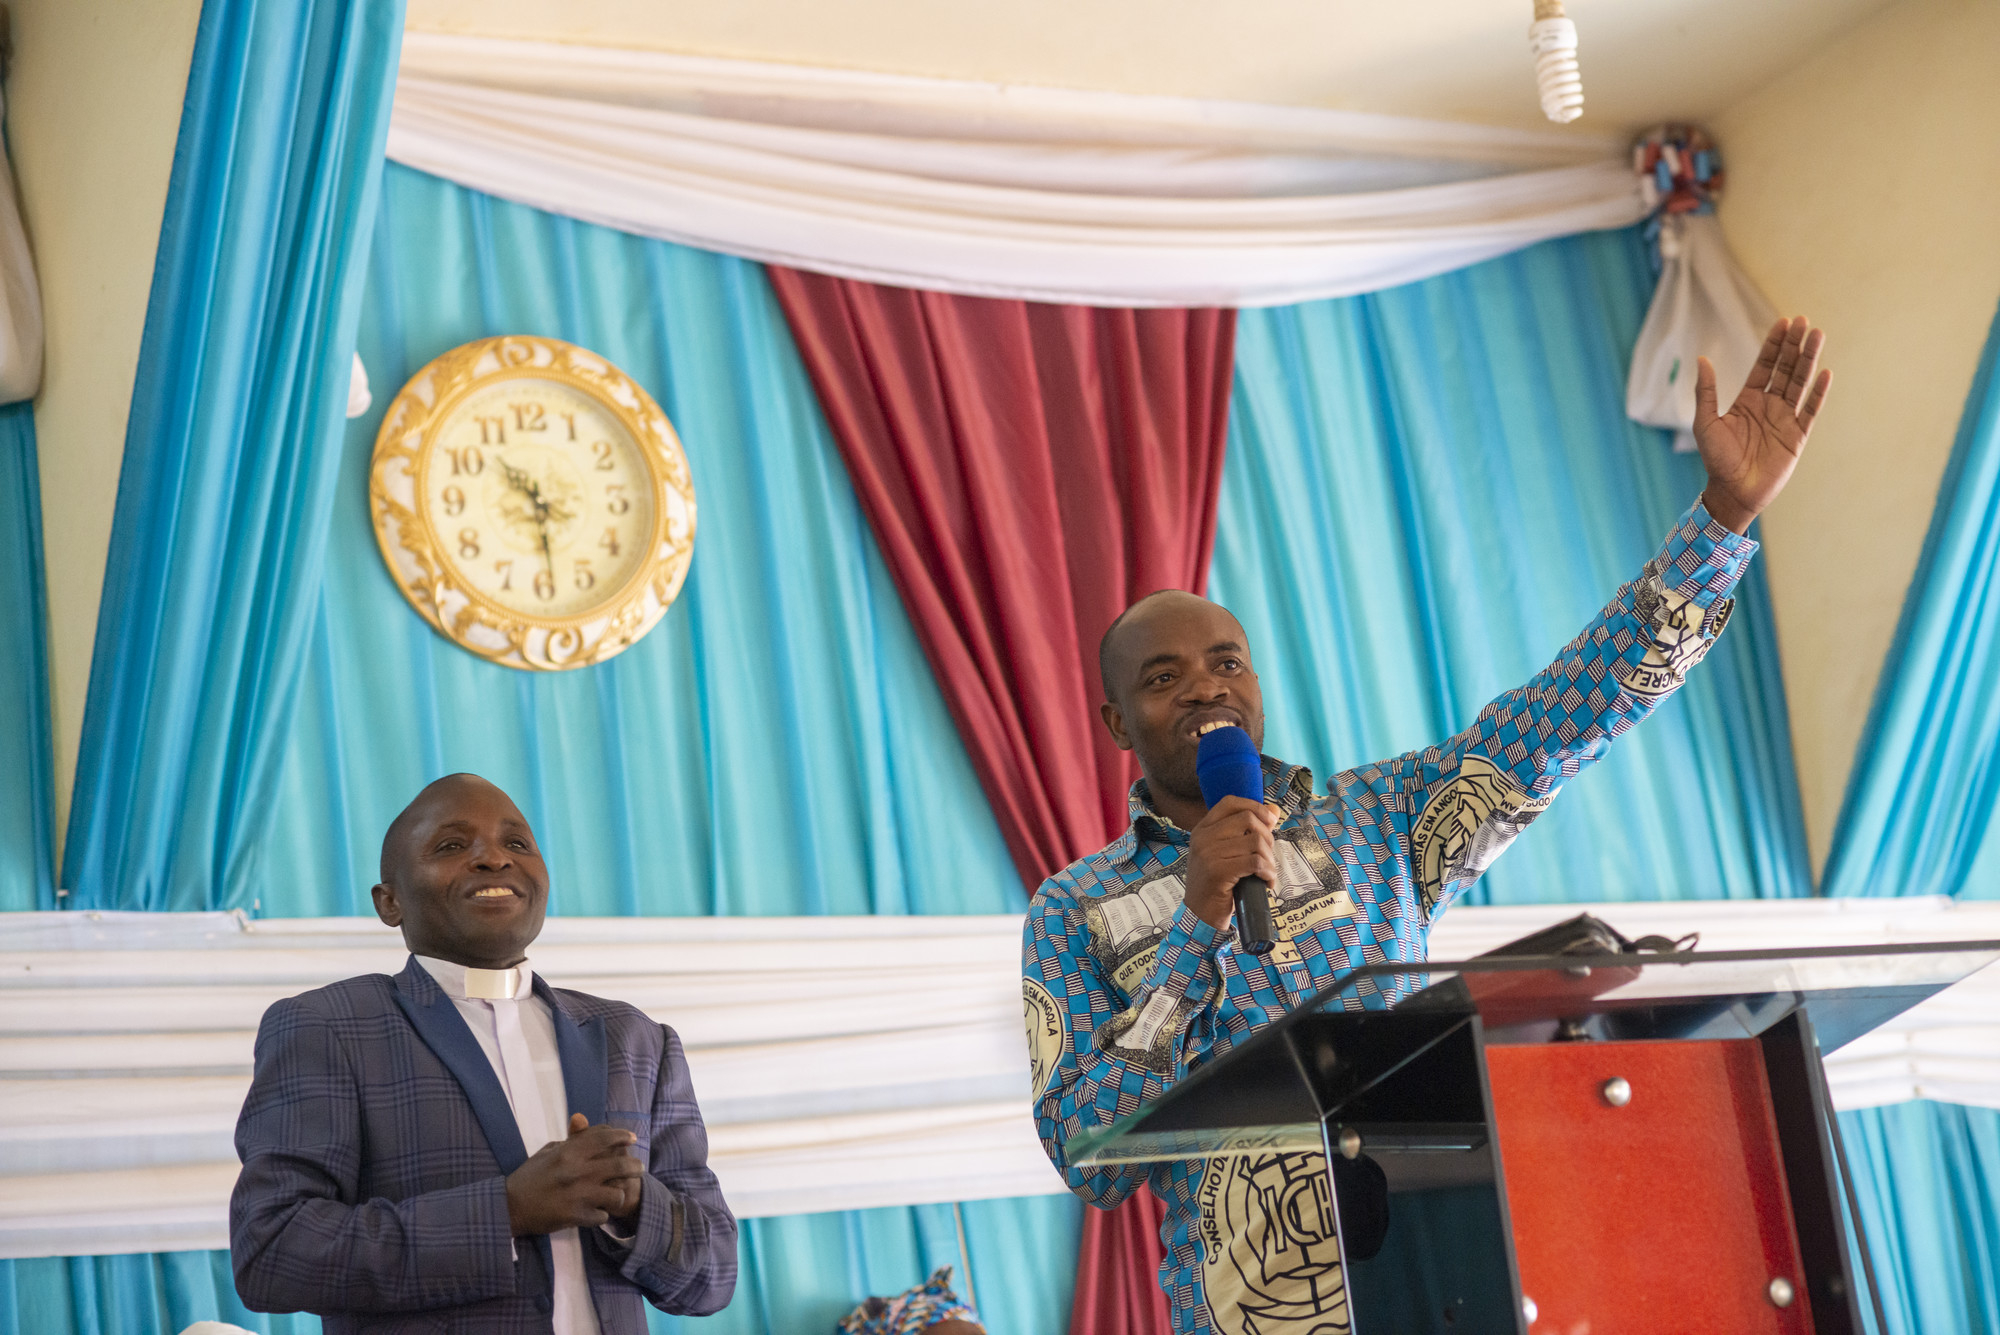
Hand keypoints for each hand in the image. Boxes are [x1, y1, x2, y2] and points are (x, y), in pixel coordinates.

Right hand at [505, 1113, 643, 1235]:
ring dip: (619, 1194)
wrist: (510, 1206)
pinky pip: (603, 1216)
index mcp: (569, 1151)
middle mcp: (578, 1171)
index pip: (605, 1137)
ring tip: (616, 1194)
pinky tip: (597, 1211)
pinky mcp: (576, 1217)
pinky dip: (602, 1214)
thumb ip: (571, 1139)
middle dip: (635, 1166)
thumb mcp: (548, 1151)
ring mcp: (579, 1195)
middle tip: (638, 1168)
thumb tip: (586, 1123)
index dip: (622, 1136)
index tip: (631, 1139)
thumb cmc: (529, 1176)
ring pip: (617, 1194)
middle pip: (620, 1164)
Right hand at [1181, 795, 1278, 929]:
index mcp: (1202, 829)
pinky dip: (1268, 872)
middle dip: (1267, 837)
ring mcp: (1208, 854)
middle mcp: (1203, 838)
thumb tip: (1274, 810)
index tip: (1269, 821)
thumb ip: (1245, 832)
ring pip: (1255, 842)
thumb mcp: (1225, 854)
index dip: (1255, 807)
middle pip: (1248, 819)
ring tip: (1266, 873)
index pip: (1230, 803)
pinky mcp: (1218, 872)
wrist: (1199, 916)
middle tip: (1267, 857)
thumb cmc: (1216, 884)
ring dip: (1269, 859)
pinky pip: (1255, 862)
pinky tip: (1266, 882)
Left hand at [1694, 315, 1831, 533]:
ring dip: (1809, 360)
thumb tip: (1702, 359)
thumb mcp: (1705, 422)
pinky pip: (1810, 410)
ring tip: (1818, 335)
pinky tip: (1825, 373)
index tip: (1784, 322)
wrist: (1732, 491)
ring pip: (1800, 383)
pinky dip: (1818, 392)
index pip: (1764, 365)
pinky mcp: (1797, 435)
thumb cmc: (1716, 459)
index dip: (1774, 344)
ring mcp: (1785, 418)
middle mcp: (1769, 405)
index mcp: (1748, 400)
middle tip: (1805, 321)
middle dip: (1794, 345)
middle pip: (1786, 368)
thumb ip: (1706, 391)